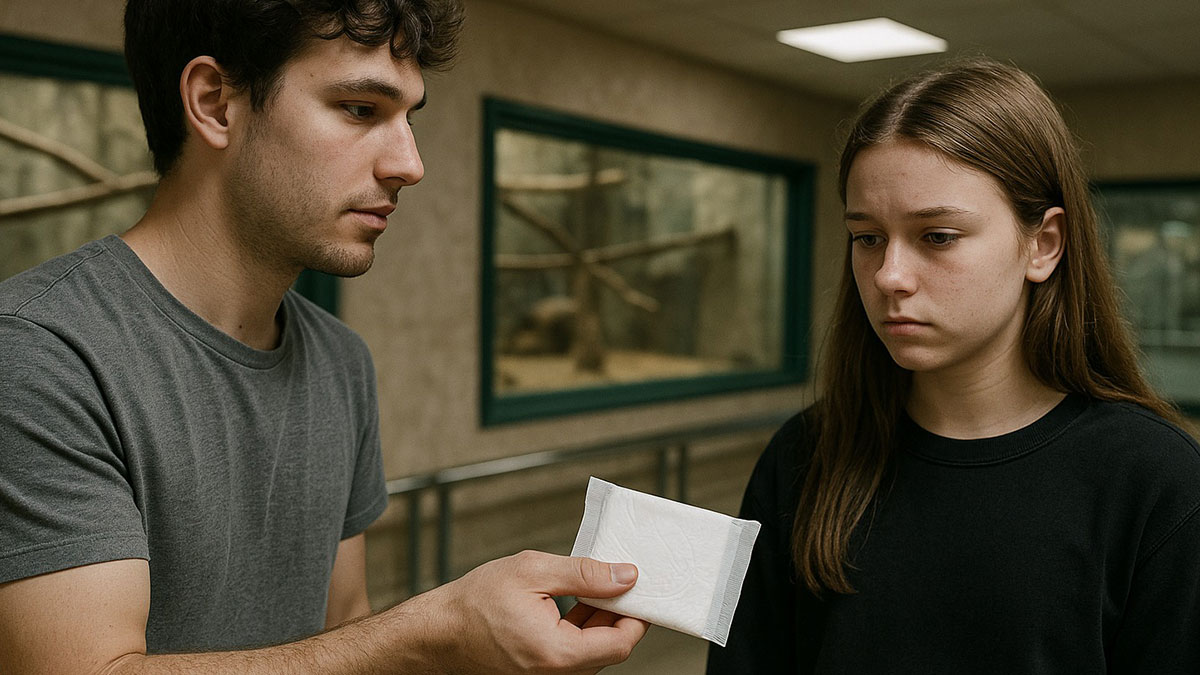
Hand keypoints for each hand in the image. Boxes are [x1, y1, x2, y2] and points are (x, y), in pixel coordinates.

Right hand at [416, 550, 648, 673]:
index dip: (638, 615)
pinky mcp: (541, 673)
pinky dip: (583, 629)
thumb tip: (626, 576)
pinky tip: (581, 602)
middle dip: (620, 614)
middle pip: (609, 649)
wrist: (438, 631)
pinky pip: (574, 654)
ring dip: (602, 620)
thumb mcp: (533, 572)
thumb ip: (586, 574)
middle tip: (623, 579)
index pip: (621, 643)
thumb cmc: (475, 603)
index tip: (642, 589)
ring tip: (600, 586)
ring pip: (593, 652)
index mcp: (557, 654)